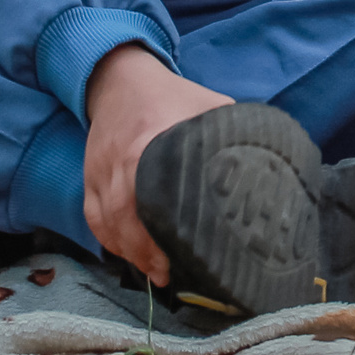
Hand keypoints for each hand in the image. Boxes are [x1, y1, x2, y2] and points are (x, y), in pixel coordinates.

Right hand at [81, 44, 232, 283]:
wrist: (120, 79)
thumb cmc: (171, 96)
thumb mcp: (206, 105)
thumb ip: (228, 132)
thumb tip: (264, 163)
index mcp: (150, 144)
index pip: (153, 197)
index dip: (165, 230)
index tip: (183, 253)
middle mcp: (120, 163)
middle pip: (127, 218)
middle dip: (146, 252)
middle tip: (169, 274)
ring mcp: (100, 171)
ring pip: (108, 222)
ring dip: (128, 252)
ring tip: (152, 272)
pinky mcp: (90, 176)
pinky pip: (93, 217)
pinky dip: (108, 240)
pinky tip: (126, 254)